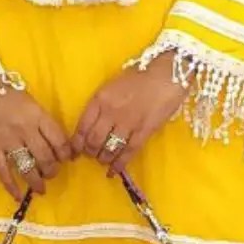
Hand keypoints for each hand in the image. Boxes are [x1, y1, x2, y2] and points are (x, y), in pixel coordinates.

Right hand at [0, 86, 70, 198]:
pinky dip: (11, 186)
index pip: (59, 140)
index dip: (66, 154)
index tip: (66, 159)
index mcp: (38, 116)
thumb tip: (56, 144)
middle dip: (52, 170)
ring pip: (27, 166)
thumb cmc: (7, 93)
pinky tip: (17, 196)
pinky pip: (2, 171)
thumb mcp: (31, 103)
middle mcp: (25, 129)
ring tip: (41, 188)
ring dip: (36, 181)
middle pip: (45, 157)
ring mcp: (7, 140)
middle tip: (51, 173)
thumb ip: (43, 122)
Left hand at [71, 53, 183, 175]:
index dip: (76, 143)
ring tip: (103, 161)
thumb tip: (94, 124)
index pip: (81, 126)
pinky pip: (128, 152)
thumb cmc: (141, 75)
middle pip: (93, 140)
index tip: (75, 151)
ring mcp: (127, 123)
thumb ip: (102, 104)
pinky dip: (119, 164)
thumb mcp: (113, 86)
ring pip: (108, 148)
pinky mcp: (144, 131)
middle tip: (91, 156)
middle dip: (90, 152)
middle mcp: (110, 112)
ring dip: (103, 158)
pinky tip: (115, 170)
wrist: (168, 72)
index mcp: (100, 98)